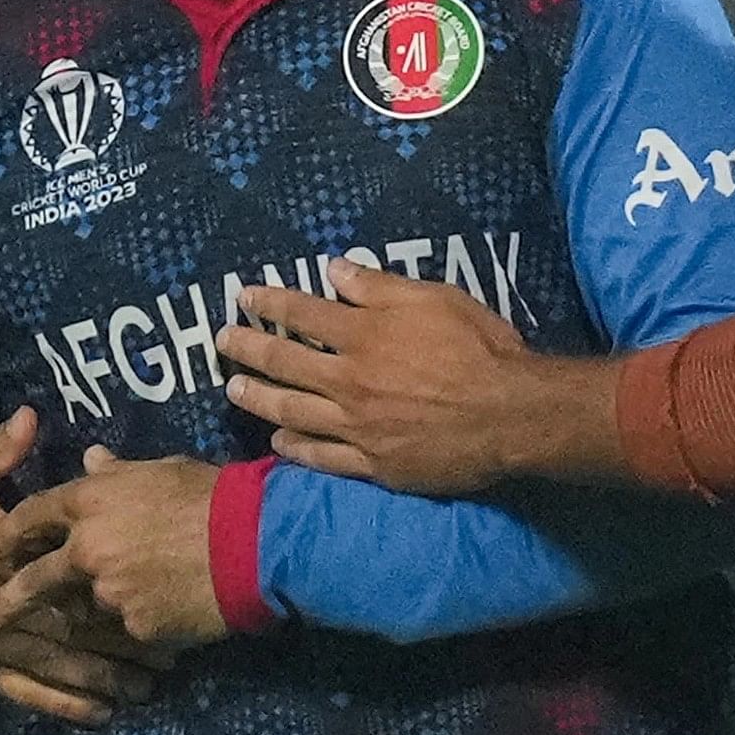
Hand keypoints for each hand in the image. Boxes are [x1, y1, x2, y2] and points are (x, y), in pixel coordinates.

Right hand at [0, 409, 162, 725]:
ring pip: (57, 668)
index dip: (110, 585)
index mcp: (1, 557)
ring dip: (105, 681)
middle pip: (73, 630)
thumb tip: (31, 419)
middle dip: (123, 645)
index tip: (151, 588)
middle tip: (172, 655)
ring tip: (150, 690)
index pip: (64, 574)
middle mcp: (1, 607)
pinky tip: (98, 716)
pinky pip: (26, 693)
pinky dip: (64, 707)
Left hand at [0, 450, 230, 653]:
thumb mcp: (157, 470)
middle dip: (4, 601)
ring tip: (95, 617)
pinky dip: (131, 625)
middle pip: (33, 579)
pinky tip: (152, 617)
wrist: (250, 544)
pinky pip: (123, 628)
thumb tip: (90, 460)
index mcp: (88, 502)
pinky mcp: (134, 627)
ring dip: (85, 611)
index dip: (3, 535)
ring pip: (82, 608)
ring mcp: (108, 593)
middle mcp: (87, 549)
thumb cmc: (206, 495)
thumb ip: (115, 472)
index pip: (29, 516)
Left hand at [219, 262, 610, 493]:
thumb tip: (332, 270)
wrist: (511, 415)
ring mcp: (358, 427)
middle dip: (248, 348)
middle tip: (222, 342)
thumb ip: (378, 287)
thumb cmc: (480, 349)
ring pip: (292, 412)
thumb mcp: (434, 299)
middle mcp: (350, 381)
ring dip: (258, 398)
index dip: (269, 303)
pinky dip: (295, 450)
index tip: (244, 297)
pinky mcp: (374, 464)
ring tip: (234, 389)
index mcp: (364, 335)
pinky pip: (323, 458)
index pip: (302, 314)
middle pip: (284, 363)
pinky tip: (278, 444)